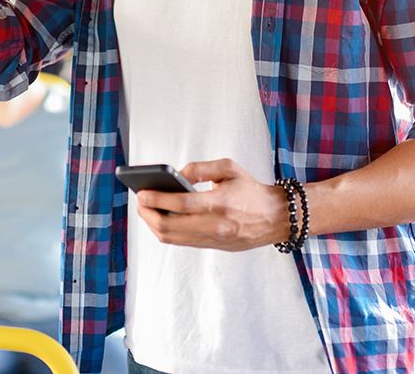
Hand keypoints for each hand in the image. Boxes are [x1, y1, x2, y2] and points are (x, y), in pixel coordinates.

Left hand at [135, 158, 289, 250]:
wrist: (275, 217)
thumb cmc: (250, 189)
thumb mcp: (229, 168)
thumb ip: (200, 168)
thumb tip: (176, 174)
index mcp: (220, 203)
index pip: (181, 203)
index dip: (157, 199)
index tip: (141, 192)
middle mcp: (215, 225)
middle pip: (170, 226)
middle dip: (148, 214)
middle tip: (140, 200)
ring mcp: (212, 239)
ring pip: (172, 238)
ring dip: (153, 224)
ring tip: (146, 209)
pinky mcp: (212, 246)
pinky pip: (181, 242)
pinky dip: (166, 231)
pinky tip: (160, 218)